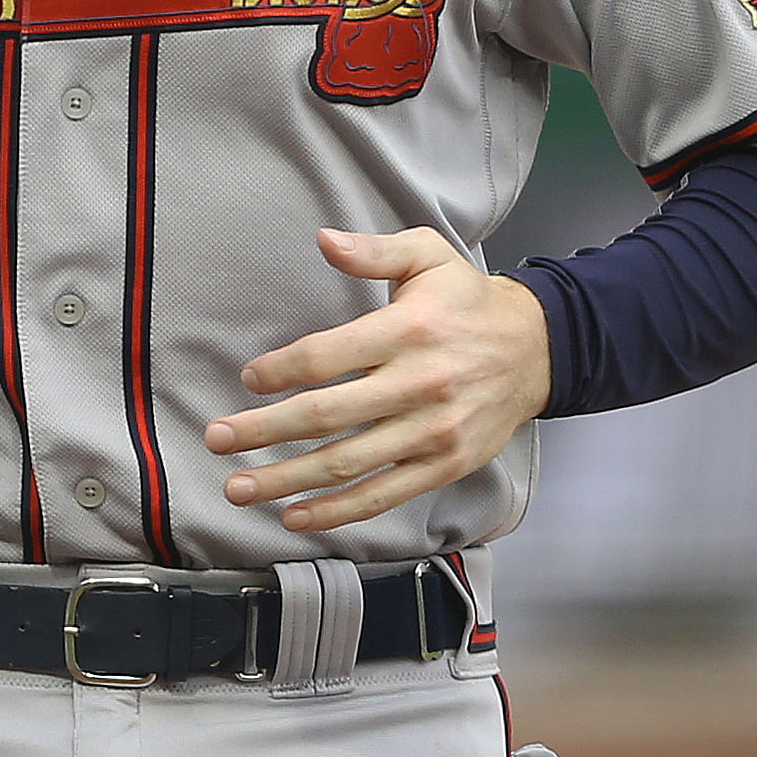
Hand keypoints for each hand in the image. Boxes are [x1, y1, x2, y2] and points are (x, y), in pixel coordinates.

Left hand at [204, 226, 549, 533]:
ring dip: (287, 481)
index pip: (327, 357)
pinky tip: (294, 516)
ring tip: (237, 487)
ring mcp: (434, 432)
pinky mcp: (445, 465)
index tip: (247, 379)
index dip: (280, 371)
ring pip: (348, 463)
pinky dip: (337, 511)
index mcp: (408, 332)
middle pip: (328, 415)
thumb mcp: (427, 255)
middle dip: (264, 431)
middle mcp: (420, 385)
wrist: (538, 349)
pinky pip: (384, 495)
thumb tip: (324, 240)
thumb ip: (373, 251)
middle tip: (217, 438)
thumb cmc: (466, 301)